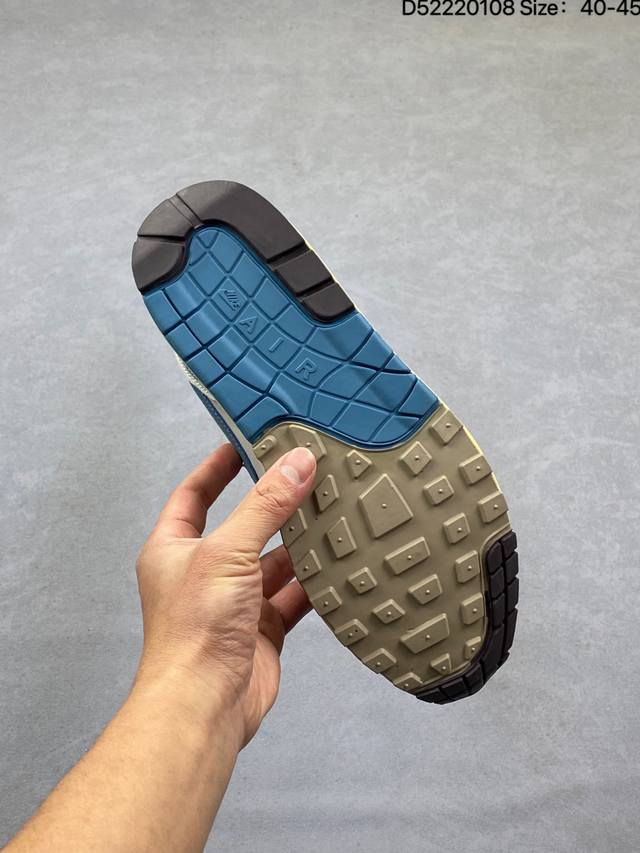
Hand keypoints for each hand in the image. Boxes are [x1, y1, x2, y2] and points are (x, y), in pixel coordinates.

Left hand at [134, 443, 316, 747]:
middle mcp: (203, 572)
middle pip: (243, 526)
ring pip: (272, 561)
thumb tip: (296, 463)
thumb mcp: (228, 552)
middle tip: (305, 475)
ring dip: (298, 543)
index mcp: (175, 549)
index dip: (218, 467)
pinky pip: (292, 595)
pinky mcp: (262, 627)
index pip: (195, 494)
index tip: (245, 443)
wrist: (205, 705)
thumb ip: (265, 506)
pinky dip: (313, 581)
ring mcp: (234, 601)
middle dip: (273, 505)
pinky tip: (337, 564)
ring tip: (330, 512)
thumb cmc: (195, 630)